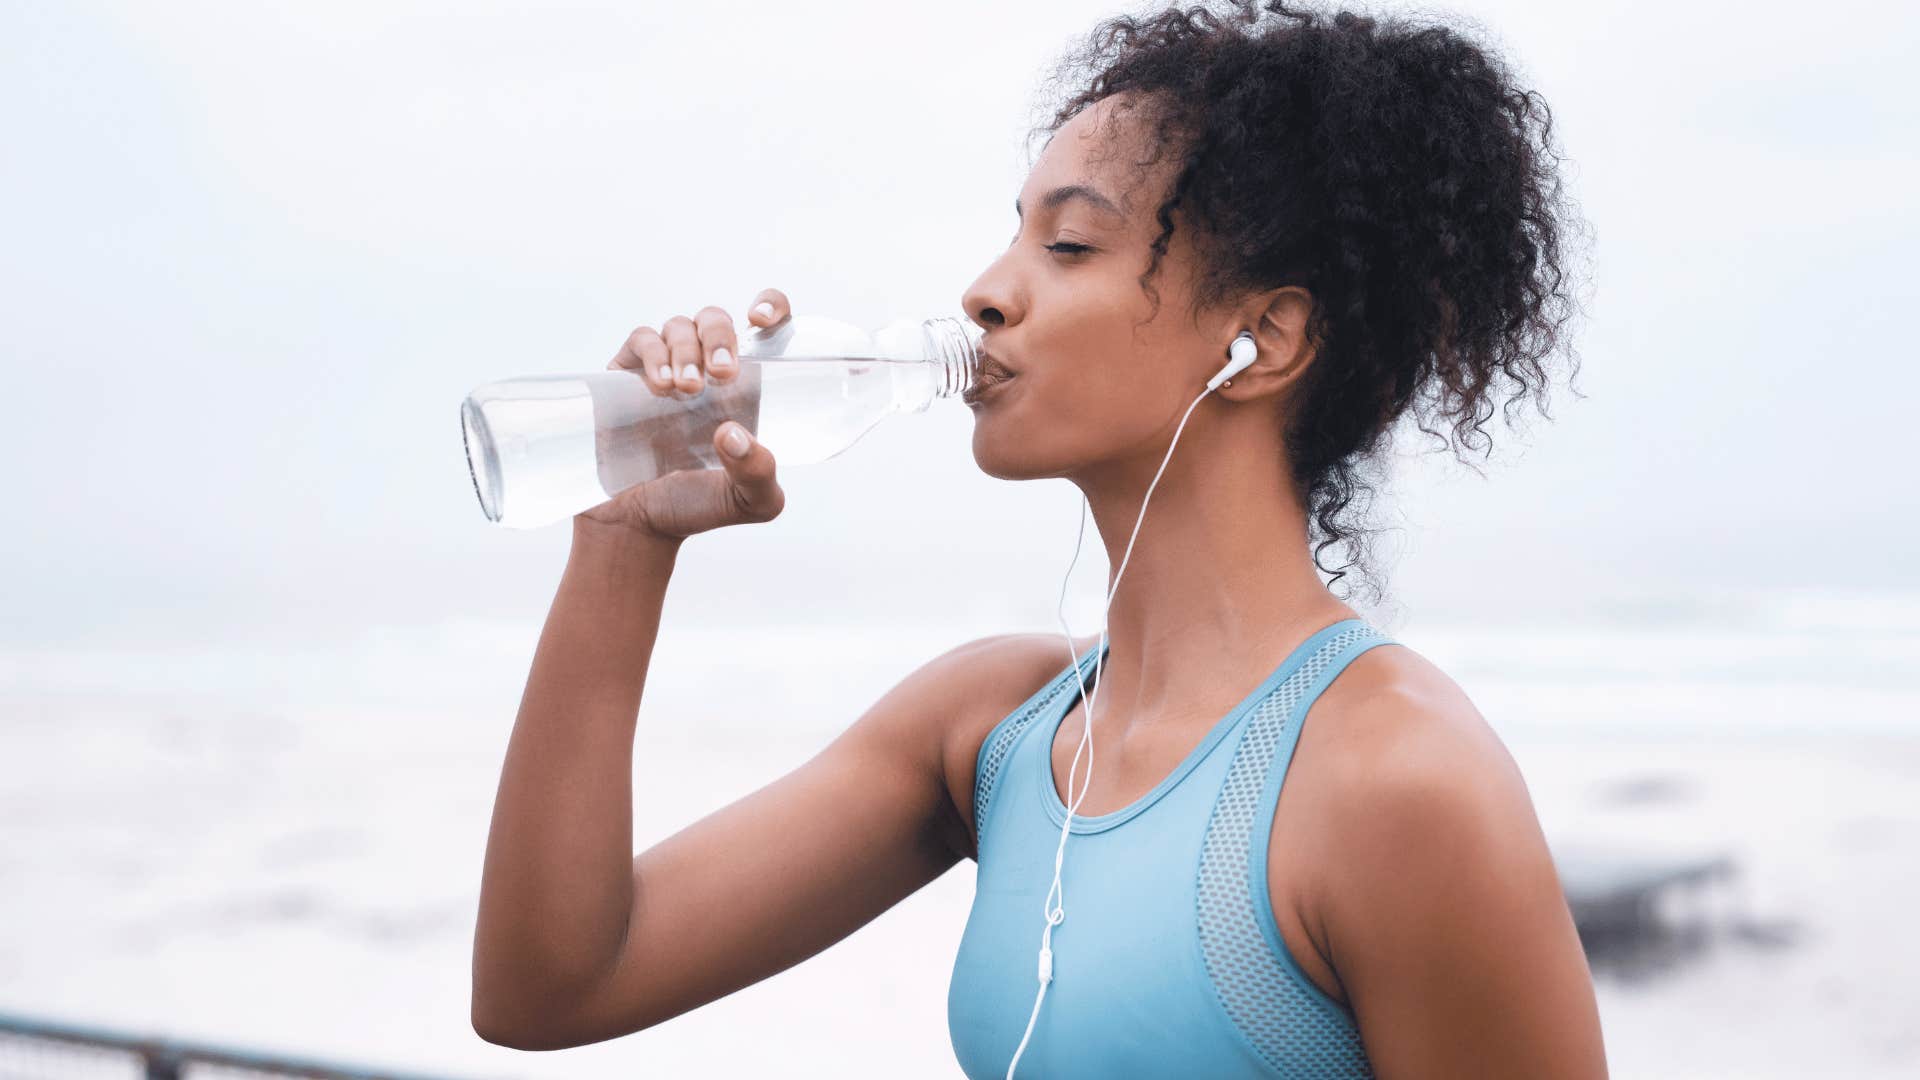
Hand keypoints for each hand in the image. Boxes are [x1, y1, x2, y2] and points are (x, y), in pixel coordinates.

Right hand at [576, 288, 791, 539]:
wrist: (637, 524)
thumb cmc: (699, 508)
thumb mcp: (750, 502)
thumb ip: (759, 474)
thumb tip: (733, 433)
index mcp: (747, 386)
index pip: (766, 326)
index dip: (770, 305)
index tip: (761, 319)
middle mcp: (708, 369)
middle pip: (716, 319)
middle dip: (720, 336)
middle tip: (723, 374)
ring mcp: (666, 367)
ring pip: (680, 325)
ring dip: (686, 348)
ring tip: (684, 390)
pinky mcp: (627, 375)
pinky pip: (640, 339)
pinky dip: (651, 353)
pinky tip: (659, 385)